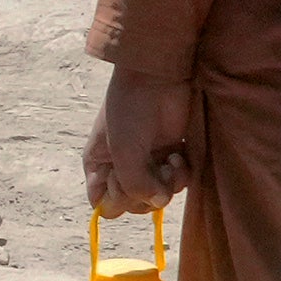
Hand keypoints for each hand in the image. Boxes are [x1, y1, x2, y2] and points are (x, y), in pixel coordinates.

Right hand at [81, 71, 193, 212]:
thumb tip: (159, 202)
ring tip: (169, 161)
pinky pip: (178, 182)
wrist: (157, 77)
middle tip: (152, 171)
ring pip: (158, 196)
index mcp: (100, 165)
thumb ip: (135, 185)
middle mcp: (122, 167)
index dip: (116, 200)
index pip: (104, 203)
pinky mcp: (172, 155)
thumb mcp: (123, 151)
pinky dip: (180, 175)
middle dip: (145, 193)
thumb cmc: (130, 110)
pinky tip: (177, 156)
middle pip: (133, 204)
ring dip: (167, 183)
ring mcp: (149, 162)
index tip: (122, 180)